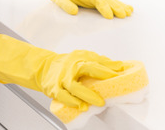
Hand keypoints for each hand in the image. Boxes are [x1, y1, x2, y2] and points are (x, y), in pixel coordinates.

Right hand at [0, 34, 124, 108]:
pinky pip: (63, 97)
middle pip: (86, 69)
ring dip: (87, 95)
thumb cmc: (66, 64)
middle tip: (112, 85)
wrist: (44, 67)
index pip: (96, 62)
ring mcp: (62, 79)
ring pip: (74, 87)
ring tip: (98, 102)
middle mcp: (70, 67)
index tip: (120, 72)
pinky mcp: (54, 89)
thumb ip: (101, 62)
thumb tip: (120, 66)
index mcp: (79, 58)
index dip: (108, 68)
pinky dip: (72, 102)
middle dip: (100, 75)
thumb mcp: (83, 58)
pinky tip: (82, 106)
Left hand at [51, 0, 133, 17]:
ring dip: (120, 5)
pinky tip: (129, 8)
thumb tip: (74, 12)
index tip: (110, 16)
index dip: (104, 8)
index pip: (97, 0)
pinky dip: (120, 3)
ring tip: (129, 12)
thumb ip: (66, 5)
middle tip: (123, 15)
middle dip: (115, 7)